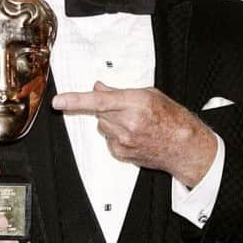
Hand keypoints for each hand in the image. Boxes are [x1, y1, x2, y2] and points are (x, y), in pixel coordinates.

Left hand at [52, 82, 216, 186]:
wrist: (183, 146)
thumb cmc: (172, 118)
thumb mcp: (150, 95)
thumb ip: (119, 92)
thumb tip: (98, 88)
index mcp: (135, 103)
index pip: (99, 100)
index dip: (76, 100)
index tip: (59, 101)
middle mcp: (127, 123)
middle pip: (99, 112)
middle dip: (106, 108)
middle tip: (124, 108)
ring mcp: (123, 140)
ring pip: (102, 125)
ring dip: (111, 122)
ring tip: (133, 123)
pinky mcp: (121, 153)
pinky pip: (108, 139)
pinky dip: (115, 135)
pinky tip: (133, 135)